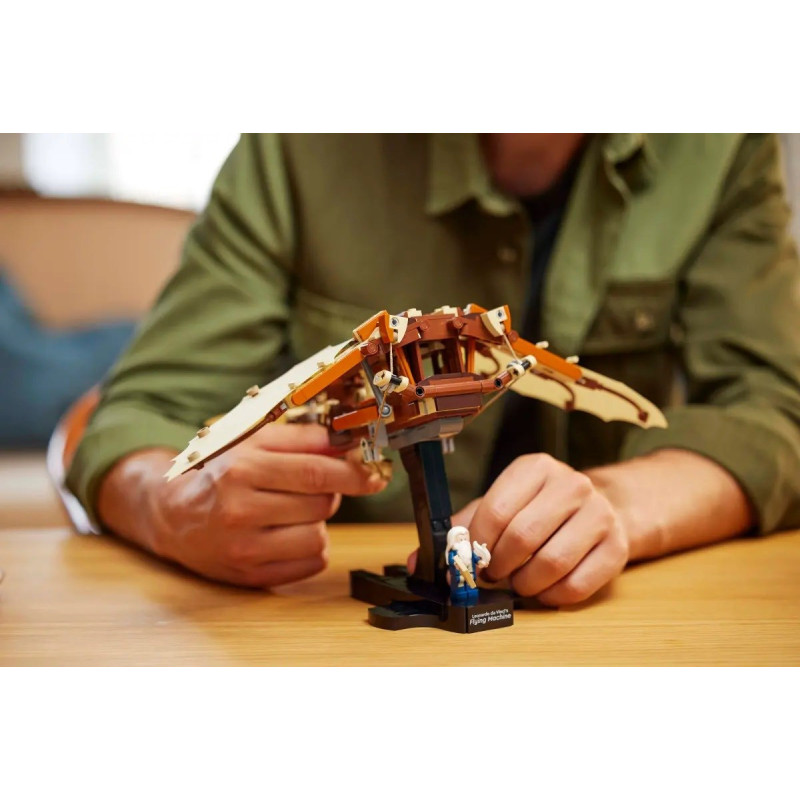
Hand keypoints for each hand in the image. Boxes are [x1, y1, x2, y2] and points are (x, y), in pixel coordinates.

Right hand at [129, 424, 385, 587]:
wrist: (170, 514)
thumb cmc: (218, 472)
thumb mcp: (253, 442)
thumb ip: (302, 439)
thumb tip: (349, 444)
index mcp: (242, 469)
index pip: (315, 472)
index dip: (353, 472)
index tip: (374, 474)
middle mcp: (240, 510)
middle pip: (322, 503)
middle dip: (331, 492)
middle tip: (313, 486)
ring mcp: (244, 547)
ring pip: (319, 535)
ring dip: (318, 521)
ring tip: (293, 510)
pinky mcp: (250, 575)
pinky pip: (311, 562)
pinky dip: (310, 546)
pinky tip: (287, 533)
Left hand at [451, 454, 628, 605]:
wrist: (600, 508)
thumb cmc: (538, 510)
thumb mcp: (501, 506)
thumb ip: (462, 529)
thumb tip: (420, 560)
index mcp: (535, 468)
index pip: (496, 511)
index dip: (477, 545)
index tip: (471, 561)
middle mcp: (571, 485)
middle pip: (523, 537)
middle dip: (499, 566)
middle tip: (493, 574)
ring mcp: (600, 514)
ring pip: (551, 563)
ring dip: (525, 584)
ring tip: (518, 581)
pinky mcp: (617, 547)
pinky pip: (577, 585)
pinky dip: (551, 596)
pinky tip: (543, 589)